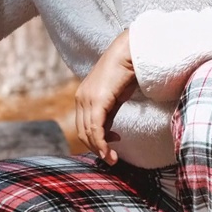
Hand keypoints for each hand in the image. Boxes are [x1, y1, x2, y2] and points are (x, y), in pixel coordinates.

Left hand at [75, 29, 137, 165]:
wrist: (130, 53)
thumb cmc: (126, 72)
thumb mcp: (115, 97)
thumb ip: (108, 113)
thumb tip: (108, 131)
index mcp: (83, 97)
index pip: (82, 126)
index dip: (94, 141)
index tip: (108, 148)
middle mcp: (81, 98)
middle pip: (82, 132)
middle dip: (95, 148)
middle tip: (110, 158)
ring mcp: (86, 99)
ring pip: (88, 132)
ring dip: (100, 149)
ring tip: (112, 158)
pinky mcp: (96, 101)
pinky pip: (95, 128)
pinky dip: (101, 142)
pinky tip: (109, 150)